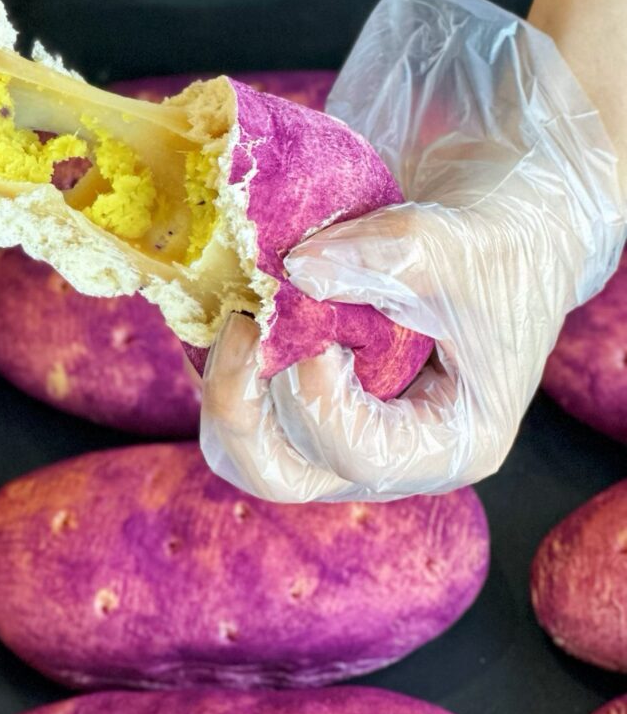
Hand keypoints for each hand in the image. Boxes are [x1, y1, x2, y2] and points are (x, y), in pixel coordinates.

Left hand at [200, 0, 625, 501]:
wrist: (496, 239)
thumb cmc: (493, 250)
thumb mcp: (452, 245)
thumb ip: (380, 259)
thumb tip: (295, 269)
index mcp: (446, 444)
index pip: (356, 453)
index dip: (317, 394)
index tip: (315, 328)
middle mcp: (384, 458)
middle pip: (278, 474)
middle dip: (240, 403)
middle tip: (243, 323)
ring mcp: (339, 434)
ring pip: (245, 451)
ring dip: (221, 386)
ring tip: (234, 314)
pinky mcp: (307, 402)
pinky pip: (237, 407)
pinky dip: (216, 364)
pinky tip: (227, 307)